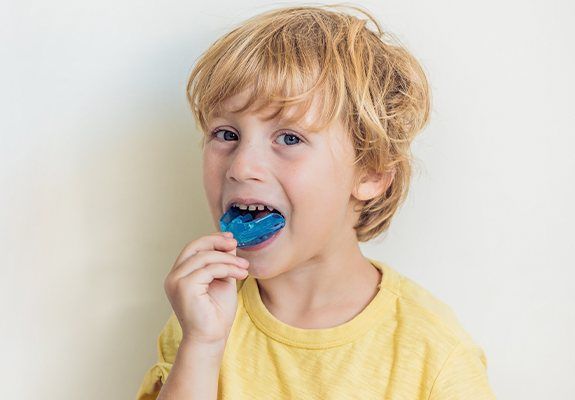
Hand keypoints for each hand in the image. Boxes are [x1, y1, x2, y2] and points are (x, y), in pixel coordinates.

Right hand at [163, 231, 248, 346]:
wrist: (211, 339)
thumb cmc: (216, 314)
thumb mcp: (222, 281)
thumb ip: (223, 263)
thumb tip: (229, 242)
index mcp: (179, 275)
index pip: (193, 248)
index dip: (211, 239)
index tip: (230, 238)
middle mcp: (174, 276)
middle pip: (194, 247)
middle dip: (216, 242)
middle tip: (235, 244)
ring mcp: (176, 281)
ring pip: (205, 257)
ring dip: (228, 259)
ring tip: (244, 267)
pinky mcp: (184, 287)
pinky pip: (210, 269)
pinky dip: (228, 269)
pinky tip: (241, 275)